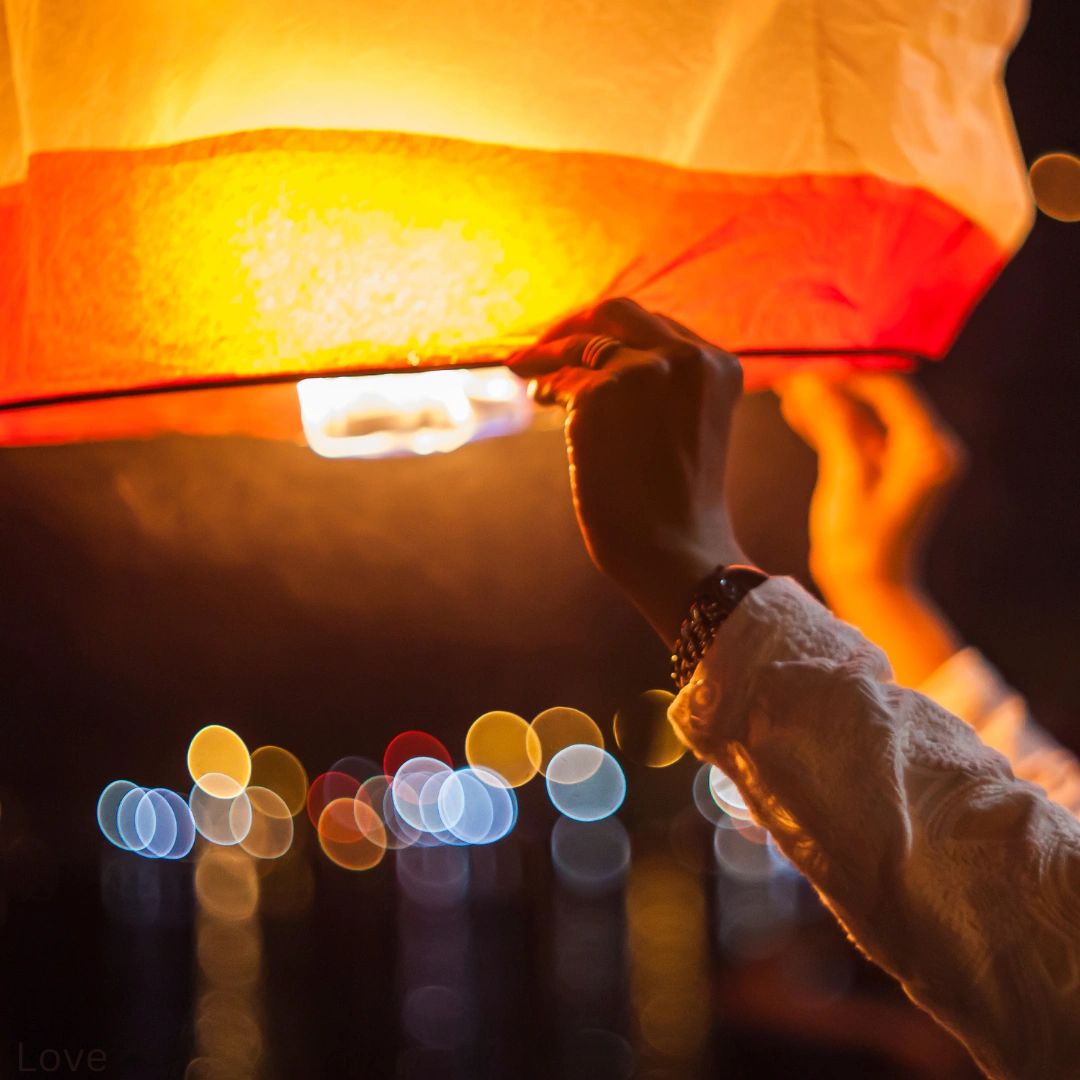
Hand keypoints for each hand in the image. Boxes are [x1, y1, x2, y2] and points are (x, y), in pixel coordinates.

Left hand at [512, 298, 745, 642]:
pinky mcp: (602, 394)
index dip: (614, 332)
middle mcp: (687, 356)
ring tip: (527, 373)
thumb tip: (595, 357)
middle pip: (617, 312)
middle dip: (576, 322)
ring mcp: (644, 371)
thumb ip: (660, 386)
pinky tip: (540, 398)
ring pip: (581, 345)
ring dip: (549, 356)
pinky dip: (547, 388)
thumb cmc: (678, 504)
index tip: (585, 341)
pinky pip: (561, 380)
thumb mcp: (687, 427)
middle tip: (545, 341)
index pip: (657, 326)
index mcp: (719, 365)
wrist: (676, 551)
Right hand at [779, 373, 965, 591]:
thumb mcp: (845, 477)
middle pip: (877, 398)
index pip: (891, 388)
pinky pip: (856, 437)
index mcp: (928, 448)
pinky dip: (829, 424)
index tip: (810, 362)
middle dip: (834, 384)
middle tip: (794, 370)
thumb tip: (808, 381)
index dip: (850, 371)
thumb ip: (832, 423)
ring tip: (786, 386)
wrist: (865, 590)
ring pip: (862, 416)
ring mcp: (903, 459)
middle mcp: (924, 447)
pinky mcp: (883, 471)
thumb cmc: (858, 542)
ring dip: (826, 403)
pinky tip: (796, 411)